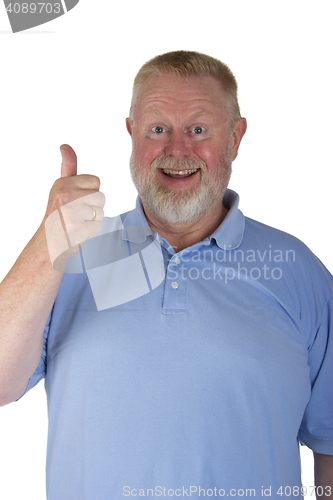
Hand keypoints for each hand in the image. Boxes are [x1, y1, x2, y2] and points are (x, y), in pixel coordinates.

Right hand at [44, 144, 105, 271]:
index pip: (96, 181)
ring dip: (92, 220)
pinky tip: (77, 232)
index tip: (76, 202)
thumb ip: (68, 167)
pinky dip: (90, 232)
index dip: (90, 193)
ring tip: (77, 223)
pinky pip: (98, 226)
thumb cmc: (58, 214)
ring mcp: (70, 212)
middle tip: (77, 214)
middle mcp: (65, 195)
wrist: (48, 243)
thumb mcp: (61, 187)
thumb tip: (65, 145)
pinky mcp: (76, 228)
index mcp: (63, 183)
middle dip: (93, 207)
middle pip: (101, 196)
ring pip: (101, 212)